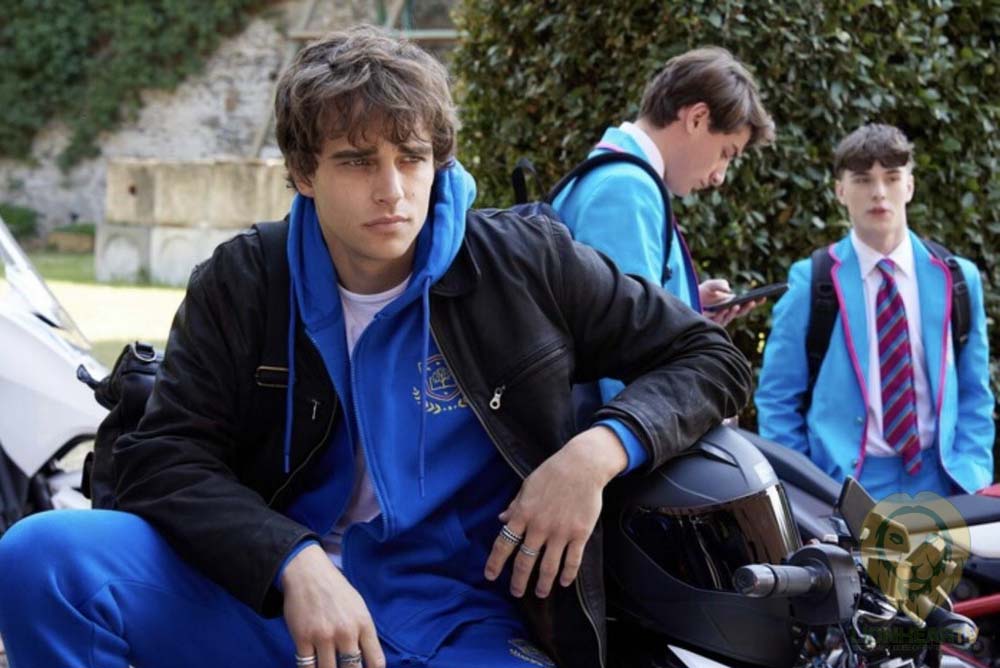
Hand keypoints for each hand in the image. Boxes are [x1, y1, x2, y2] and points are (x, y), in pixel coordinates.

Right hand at [281, 543, 384, 667]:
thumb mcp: (359, 608)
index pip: (376, 662)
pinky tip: (313, 665)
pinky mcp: (303, 638)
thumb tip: (369, 661)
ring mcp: (324, 636)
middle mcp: (346, 632)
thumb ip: (364, 634)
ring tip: (328, 665)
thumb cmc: (336, 591)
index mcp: (364, 624)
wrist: (308, 573)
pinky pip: (306, 666)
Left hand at [484, 426, 626, 598]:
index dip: (495, 563)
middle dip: (518, 581)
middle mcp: (539, 527)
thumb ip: (515, 505)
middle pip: (525, 562)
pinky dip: (568, 575)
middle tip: (516, 593)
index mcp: (523, 514)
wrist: (582, 465)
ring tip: (540, 593)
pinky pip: (572, 561)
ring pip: (548, 567)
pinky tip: (564, 583)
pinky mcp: (580, 534)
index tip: (489, 576)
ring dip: (542, 584)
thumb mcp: (527, 486)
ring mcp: (560, 532)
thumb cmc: (552, 472)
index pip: (503, 544)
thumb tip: (501, 520)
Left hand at [699, 278, 763, 326]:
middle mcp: (729, 312)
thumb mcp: (711, 284)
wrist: (686, 300)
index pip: (747, 304)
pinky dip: (722, 314)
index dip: (756, 301)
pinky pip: (719, 320)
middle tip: (753, 301)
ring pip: (731, 317)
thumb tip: (729, 291)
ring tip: (737, 304)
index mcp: (732, 304)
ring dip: (735, 311)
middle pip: (742, 312)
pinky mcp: (712, 324)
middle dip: (748, 307)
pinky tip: (724, 309)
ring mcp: (721, 319)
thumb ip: (720, 284)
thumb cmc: (702, 292)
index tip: (764, 296)